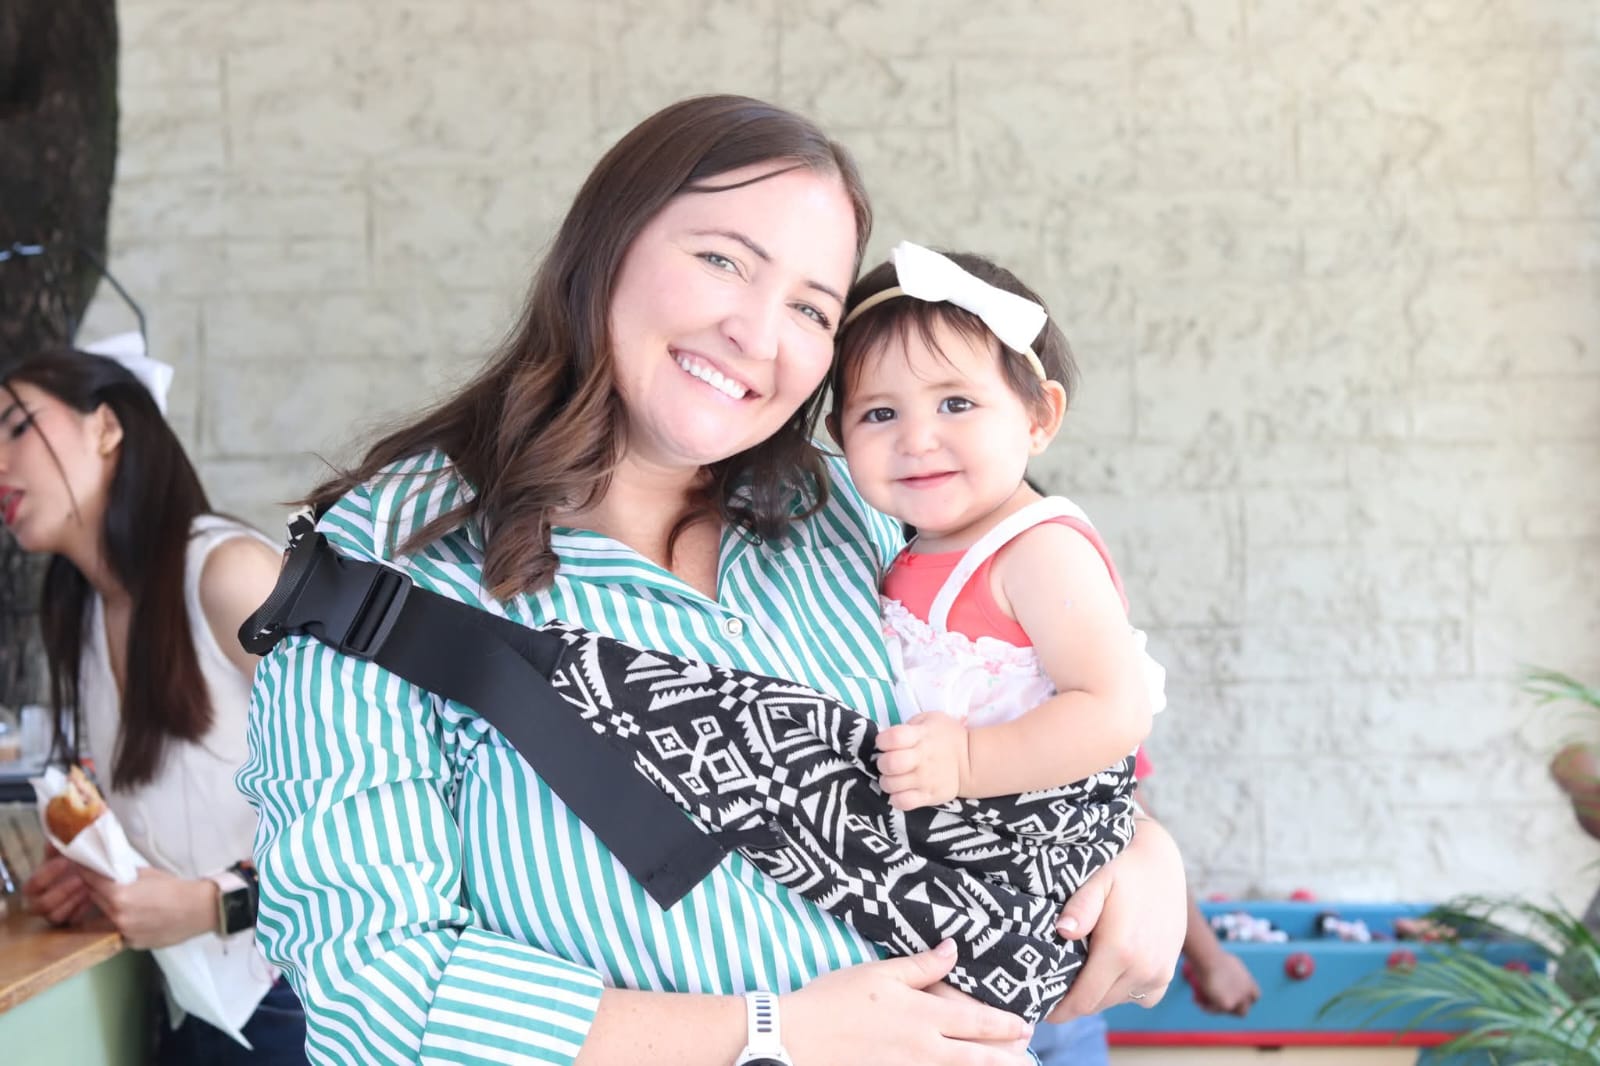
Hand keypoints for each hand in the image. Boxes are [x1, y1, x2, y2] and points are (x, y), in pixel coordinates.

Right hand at [22, 849, 96, 924]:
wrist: (90, 874)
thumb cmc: (72, 863)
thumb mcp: (65, 853)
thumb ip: (59, 848)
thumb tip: (56, 837)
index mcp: (34, 885)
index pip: (32, 885)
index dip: (47, 874)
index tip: (65, 861)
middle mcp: (39, 902)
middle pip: (41, 905)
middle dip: (62, 891)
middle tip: (80, 878)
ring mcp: (53, 914)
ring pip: (55, 916)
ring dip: (73, 900)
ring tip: (88, 886)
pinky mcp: (68, 920)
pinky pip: (72, 920)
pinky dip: (82, 908)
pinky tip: (92, 896)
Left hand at [78, 866, 216, 949]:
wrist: (199, 910)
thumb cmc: (176, 888)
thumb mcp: (148, 873)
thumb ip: (126, 875)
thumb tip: (111, 872)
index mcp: (119, 896)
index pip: (92, 881)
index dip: (86, 872)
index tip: (82, 867)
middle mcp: (117, 916)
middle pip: (95, 900)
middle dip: (96, 890)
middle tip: (101, 882)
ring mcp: (124, 932)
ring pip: (104, 918)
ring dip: (107, 908)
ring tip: (119, 900)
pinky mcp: (132, 943)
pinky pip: (118, 931)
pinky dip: (121, 923)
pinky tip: (133, 916)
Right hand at [785, 939, 1033, 1064]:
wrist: (797, 1040)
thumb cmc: (834, 1000)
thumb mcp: (879, 973)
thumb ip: (921, 965)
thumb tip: (953, 949)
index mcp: (923, 1016)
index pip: (976, 1022)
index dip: (1004, 1025)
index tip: (1025, 1025)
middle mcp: (924, 1049)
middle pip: (977, 1057)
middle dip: (1007, 1058)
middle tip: (1029, 1059)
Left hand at [875, 712, 971, 809]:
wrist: (970, 761)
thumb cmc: (946, 737)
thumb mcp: (930, 719)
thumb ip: (909, 725)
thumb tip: (889, 738)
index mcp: (920, 736)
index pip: (893, 738)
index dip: (882, 740)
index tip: (884, 743)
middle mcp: (921, 759)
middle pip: (890, 763)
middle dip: (882, 762)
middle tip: (888, 762)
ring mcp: (925, 780)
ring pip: (892, 784)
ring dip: (887, 781)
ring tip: (893, 777)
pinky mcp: (929, 797)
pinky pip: (904, 803)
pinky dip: (896, 799)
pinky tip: (899, 791)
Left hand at [1046, 818, 1186, 1019]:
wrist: (1161, 861)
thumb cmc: (1121, 867)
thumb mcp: (1097, 880)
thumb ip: (1080, 908)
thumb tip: (1063, 932)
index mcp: (1120, 950)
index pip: (1084, 1000)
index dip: (1060, 1010)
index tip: (1041, 1007)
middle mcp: (1143, 968)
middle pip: (1098, 1004)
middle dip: (1074, 1002)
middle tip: (1053, 990)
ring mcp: (1159, 973)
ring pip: (1118, 1001)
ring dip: (1098, 995)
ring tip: (1079, 976)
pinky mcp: (1169, 972)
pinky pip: (1142, 998)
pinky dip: (1124, 991)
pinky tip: (1110, 971)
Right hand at [1189, 950, 1259, 1015]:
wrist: (1210, 959)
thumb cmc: (1214, 955)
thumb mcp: (1227, 961)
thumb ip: (1229, 970)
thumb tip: (1220, 969)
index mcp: (1249, 982)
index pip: (1254, 996)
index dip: (1245, 999)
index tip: (1234, 997)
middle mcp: (1247, 993)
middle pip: (1244, 1010)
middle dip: (1233, 1010)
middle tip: (1218, 1004)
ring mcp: (1238, 1000)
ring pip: (1229, 1013)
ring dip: (1219, 1011)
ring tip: (1204, 1003)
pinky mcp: (1227, 1005)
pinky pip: (1214, 1010)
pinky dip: (1206, 1008)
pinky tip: (1197, 1002)